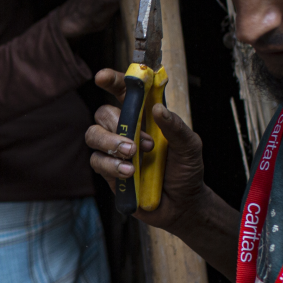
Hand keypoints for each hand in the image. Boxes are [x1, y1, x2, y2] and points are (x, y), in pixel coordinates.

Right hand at [85, 68, 208, 230]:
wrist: (182, 205)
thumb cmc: (186, 170)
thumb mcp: (190, 146)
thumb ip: (176, 127)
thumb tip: (159, 109)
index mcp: (145, 116)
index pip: (125, 92)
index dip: (112, 81)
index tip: (102, 77)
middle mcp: (127, 129)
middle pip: (103, 113)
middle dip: (115, 123)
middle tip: (137, 143)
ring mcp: (114, 151)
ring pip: (93, 135)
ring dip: (109, 143)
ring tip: (131, 156)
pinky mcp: (108, 171)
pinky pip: (97, 161)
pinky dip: (111, 166)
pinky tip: (129, 173)